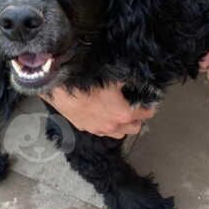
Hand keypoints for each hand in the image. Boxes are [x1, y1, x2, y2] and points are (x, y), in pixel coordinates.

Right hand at [40, 83, 156, 138]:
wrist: (59, 85)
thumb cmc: (86, 79)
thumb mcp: (114, 75)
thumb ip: (130, 80)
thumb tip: (139, 79)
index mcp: (124, 114)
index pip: (147, 113)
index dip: (150, 105)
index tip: (149, 99)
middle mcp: (112, 126)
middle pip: (134, 128)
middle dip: (137, 118)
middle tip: (135, 106)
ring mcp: (97, 129)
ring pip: (118, 133)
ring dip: (122, 125)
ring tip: (118, 113)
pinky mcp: (84, 128)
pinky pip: (101, 131)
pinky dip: (105, 125)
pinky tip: (101, 114)